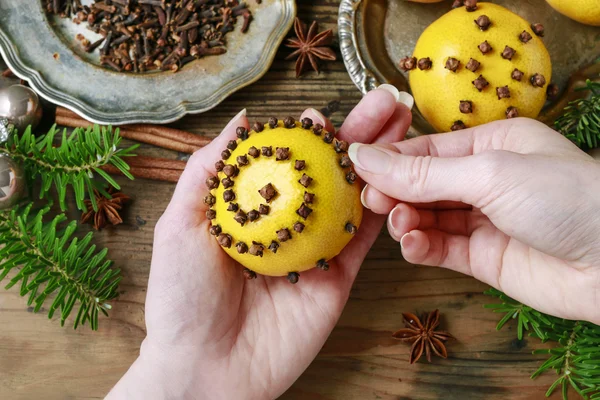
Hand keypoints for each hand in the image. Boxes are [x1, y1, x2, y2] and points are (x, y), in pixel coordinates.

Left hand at [106, 85, 413, 399]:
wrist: (205, 368)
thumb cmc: (182, 296)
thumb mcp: (181, 223)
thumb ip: (208, 169)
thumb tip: (243, 120)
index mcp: (252, 210)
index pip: (287, 161)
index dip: (307, 135)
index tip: (320, 115)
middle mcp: (288, 226)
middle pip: (327, 173)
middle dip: (357, 137)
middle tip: (383, 103)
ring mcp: (315, 251)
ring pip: (353, 199)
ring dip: (381, 163)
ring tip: (403, 126)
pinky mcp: (337, 279)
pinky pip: (362, 240)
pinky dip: (382, 208)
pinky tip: (396, 175)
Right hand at [348, 118, 599, 323]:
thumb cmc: (567, 198)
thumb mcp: (488, 173)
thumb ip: (424, 172)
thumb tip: (366, 157)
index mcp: (492, 144)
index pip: (427, 149)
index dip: (391, 160)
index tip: (356, 169)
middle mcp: (486, 180)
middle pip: (423, 184)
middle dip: (397, 192)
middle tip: (371, 201)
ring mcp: (484, 220)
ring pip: (427, 217)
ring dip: (407, 220)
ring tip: (401, 224)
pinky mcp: (483, 257)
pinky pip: (440, 248)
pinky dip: (421, 246)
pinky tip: (413, 244)